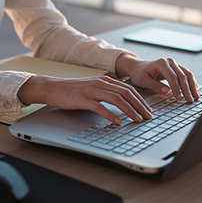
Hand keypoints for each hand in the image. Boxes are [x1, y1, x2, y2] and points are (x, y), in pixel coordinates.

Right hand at [17, 75, 151, 124]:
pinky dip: (111, 115)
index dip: (141, 100)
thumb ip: (107, 93)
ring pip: (117, 99)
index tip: (148, 110)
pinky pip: (100, 107)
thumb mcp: (94, 88)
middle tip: (147, 117)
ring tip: (137, 120)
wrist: (53, 88)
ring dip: (129, 110)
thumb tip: (123, 104)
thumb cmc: (73, 91)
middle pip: (126, 93)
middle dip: (139, 106)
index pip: (129, 89)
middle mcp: (101, 83)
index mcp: (105, 80)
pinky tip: (118, 122)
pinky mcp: (82, 99)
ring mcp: (92, 90)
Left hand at [116, 54, 199, 102]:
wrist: (138, 67)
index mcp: (161, 63)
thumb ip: (154, 86)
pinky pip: (187, 75)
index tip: (179, 98)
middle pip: (182, 76)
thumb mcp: (143, 80)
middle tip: (189, 100)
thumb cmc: (140, 73)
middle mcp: (170, 61)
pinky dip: (192, 84)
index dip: (177, 88)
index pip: (172, 76)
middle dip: (187, 89)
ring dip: (193, 86)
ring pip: (188, 74)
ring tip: (196, 97)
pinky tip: (195, 91)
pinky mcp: (177, 68)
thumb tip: (167, 91)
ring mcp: (175, 64)